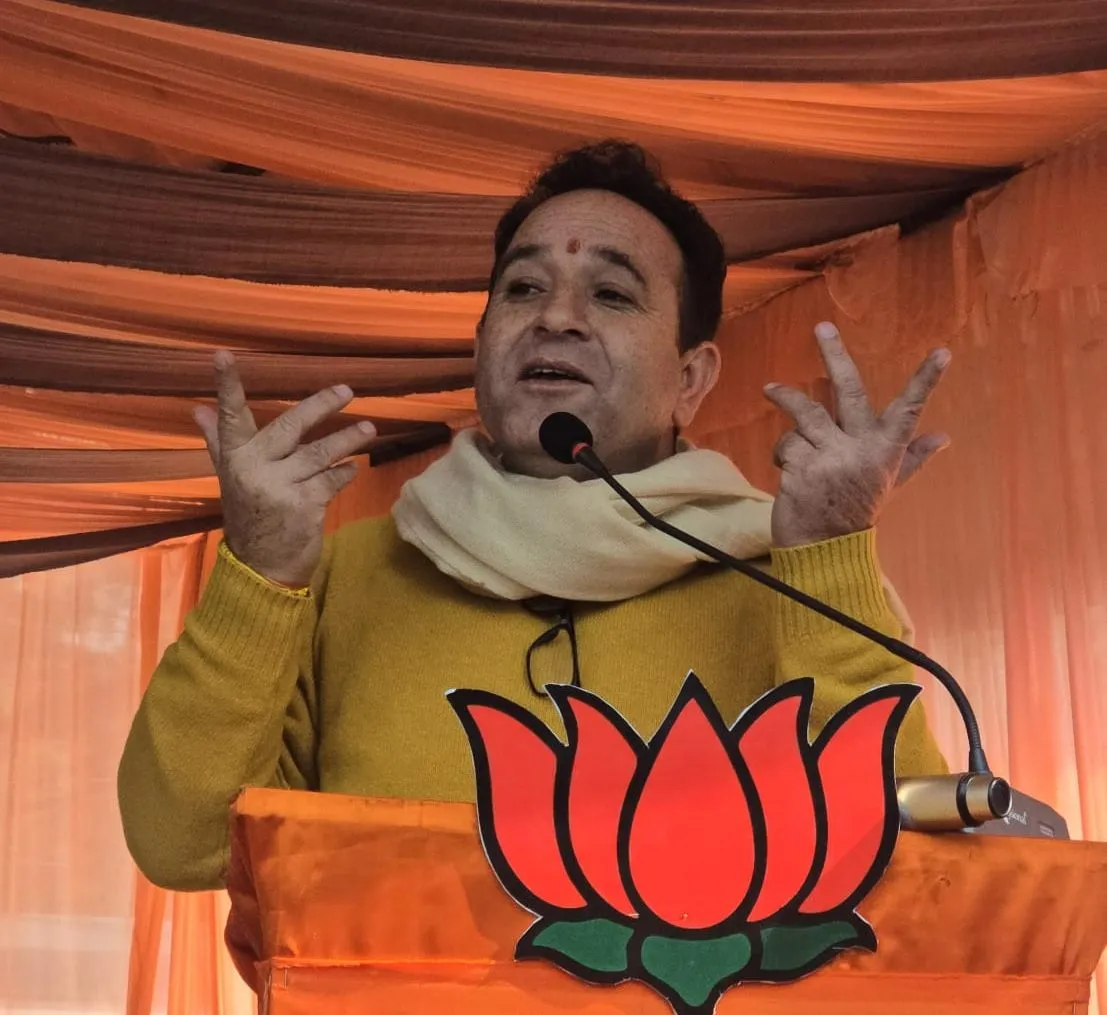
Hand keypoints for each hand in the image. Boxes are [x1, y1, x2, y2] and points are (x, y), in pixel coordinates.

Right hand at [194, 351, 376, 586]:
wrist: (260, 567)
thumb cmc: (249, 516)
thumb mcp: (230, 479)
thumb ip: (218, 443)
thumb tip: (198, 409)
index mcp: (234, 458)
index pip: (230, 417)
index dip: (227, 386)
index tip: (222, 354)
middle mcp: (254, 468)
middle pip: (290, 427)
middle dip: (321, 406)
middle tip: (347, 390)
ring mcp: (279, 487)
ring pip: (319, 453)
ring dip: (346, 440)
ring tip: (369, 430)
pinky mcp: (304, 505)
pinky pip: (331, 481)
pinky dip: (344, 474)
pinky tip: (353, 468)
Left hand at [765, 322, 950, 548]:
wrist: (823, 548)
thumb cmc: (855, 511)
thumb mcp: (888, 483)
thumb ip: (913, 457)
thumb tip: (945, 437)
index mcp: (885, 450)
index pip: (909, 409)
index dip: (926, 381)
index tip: (942, 353)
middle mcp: (860, 450)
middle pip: (846, 392)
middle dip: (835, 355)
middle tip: (822, 327)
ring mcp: (829, 458)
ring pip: (804, 414)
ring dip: (786, 398)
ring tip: (772, 389)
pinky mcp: (800, 469)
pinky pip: (787, 443)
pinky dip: (784, 452)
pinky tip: (790, 469)